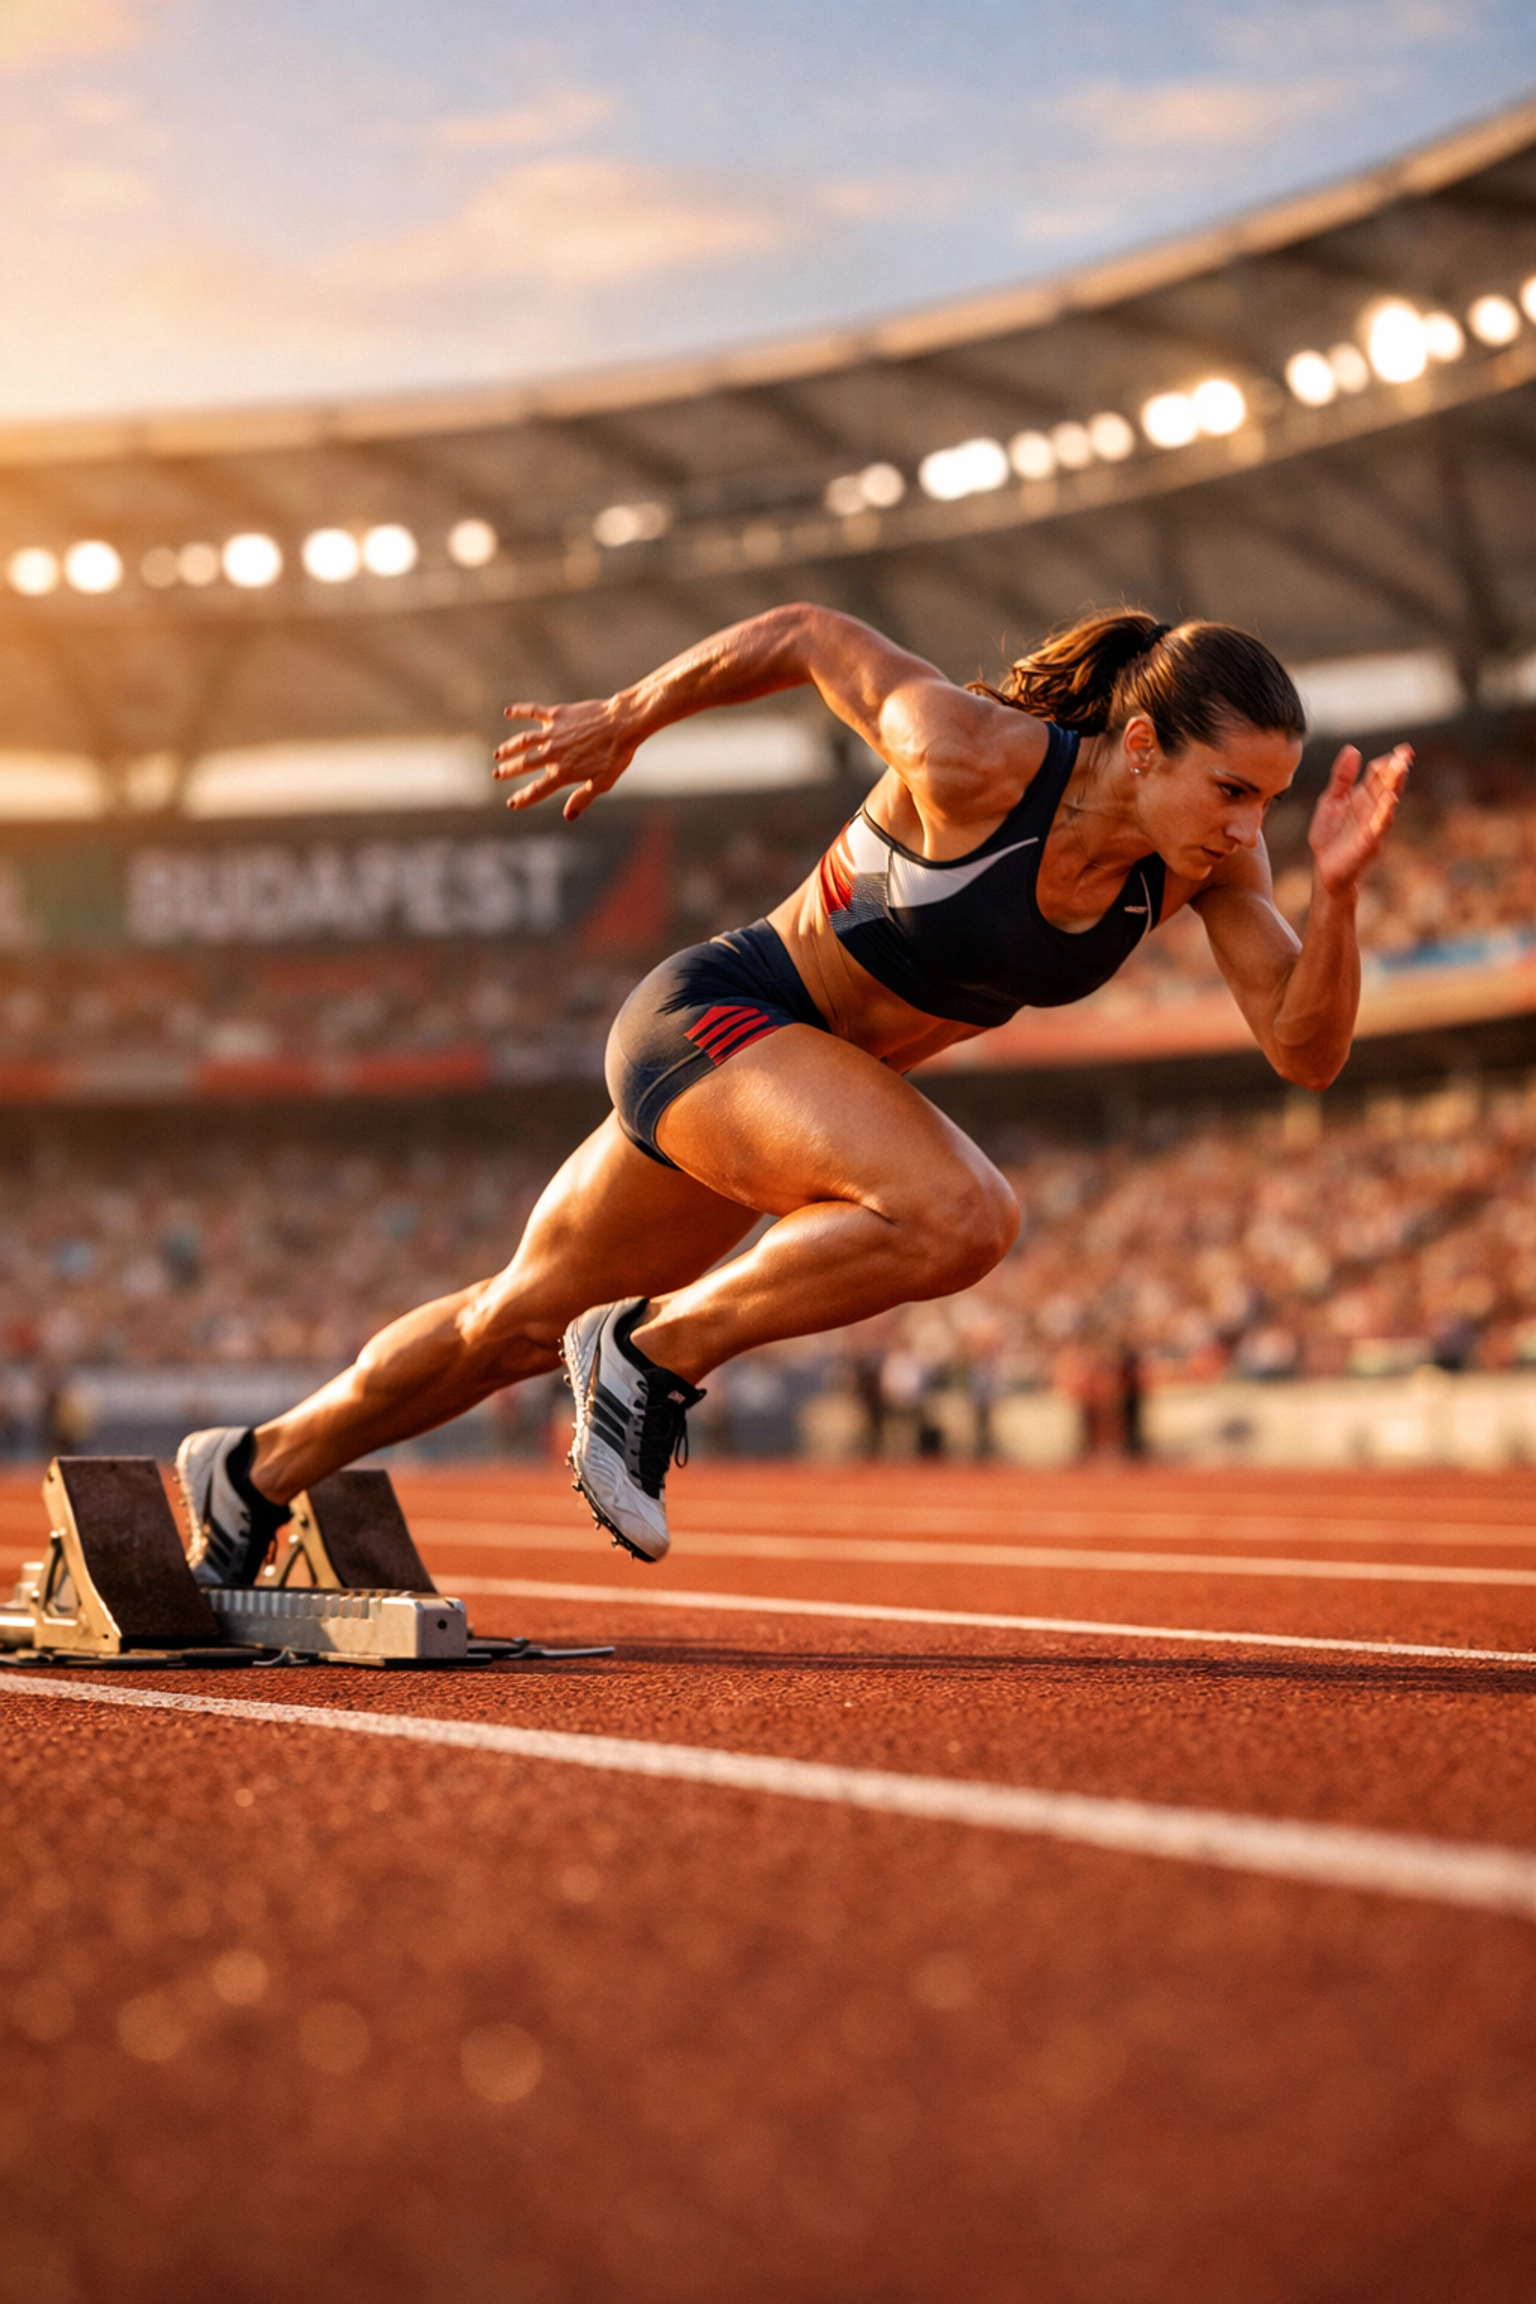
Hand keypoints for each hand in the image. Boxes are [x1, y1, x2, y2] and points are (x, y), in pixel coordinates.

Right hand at [492, 696, 636, 819]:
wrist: (623, 723)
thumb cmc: (616, 755)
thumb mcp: (603, 783)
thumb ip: (583, 798)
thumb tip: (568, 816)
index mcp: (563, 773)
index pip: (537, 790)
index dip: (523, 798)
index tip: (512, 804)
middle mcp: (552, 753)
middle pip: (524, 765)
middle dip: (508, 771)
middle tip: (497, 774)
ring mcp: (552, 733)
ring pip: (523, 742)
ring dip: (508, 748)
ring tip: (498, 753)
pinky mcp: (557, 715)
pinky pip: (533, 712)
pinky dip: (519, 711)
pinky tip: (508, 712)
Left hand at [1307, 741, 1410, 894]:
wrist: (1324, 868)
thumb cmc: (1330, 835)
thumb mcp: (1331, 800)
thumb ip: (1342, 777)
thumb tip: (1353, 749)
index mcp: (1363, 797)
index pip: (1379, 775)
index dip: (1388, 762)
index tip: (1401, 750)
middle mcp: (1371, 809)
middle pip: (1386, 786)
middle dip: (1396, 771)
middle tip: (1405, 755)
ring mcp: (1372, 826)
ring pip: (1387, 803)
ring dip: (1394, 787)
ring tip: (1401, 770)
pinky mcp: (1368, 843)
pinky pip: (1379, 827)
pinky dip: (1385, 814)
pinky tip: (1390, 801)